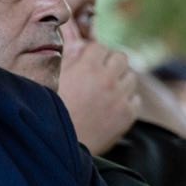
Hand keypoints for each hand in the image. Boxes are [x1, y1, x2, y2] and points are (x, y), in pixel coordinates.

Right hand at [60, 39, 140, 153]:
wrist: (57, 145)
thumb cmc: (50, 111)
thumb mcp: (53, 80)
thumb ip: (69, 58)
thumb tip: (77, 39)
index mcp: (87, 67)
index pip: (100, 47)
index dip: (93, 55)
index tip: (88, 63)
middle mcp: (107, 79)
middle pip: (121, 58)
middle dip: (110, 64)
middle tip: (100, 74)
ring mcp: (120, 98)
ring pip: (131, 77)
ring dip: (120, 81)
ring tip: (106, 91)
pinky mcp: (127, 115)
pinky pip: (135, 99)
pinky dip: (127, 100)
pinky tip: (112, 106)